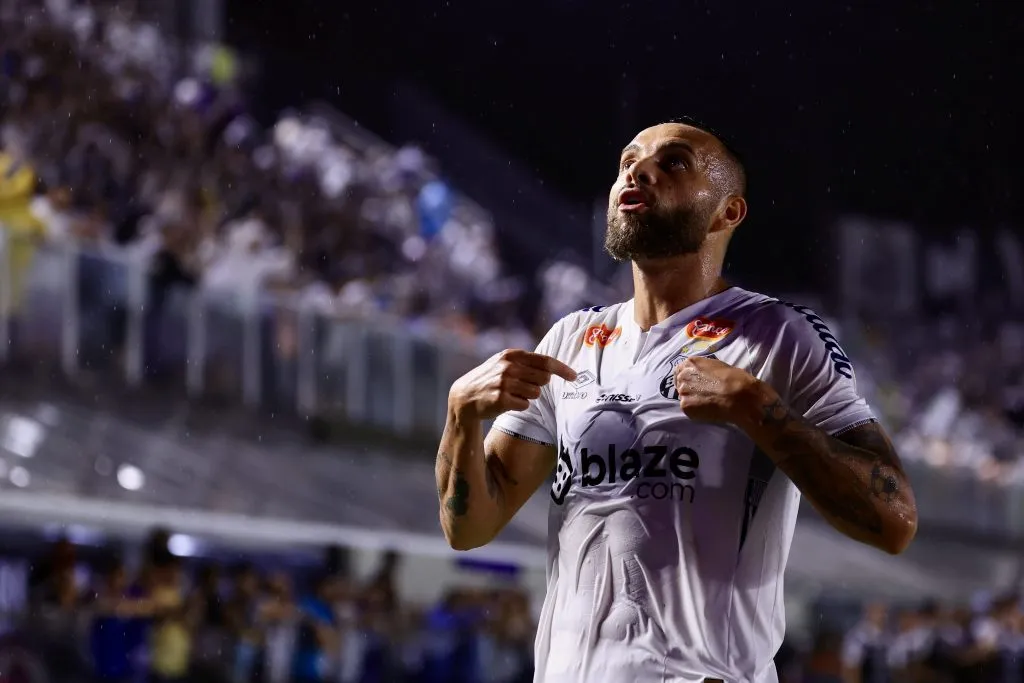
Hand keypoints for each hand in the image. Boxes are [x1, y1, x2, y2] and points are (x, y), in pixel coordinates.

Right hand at [449, 349, 576, 420]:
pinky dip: (519, 405)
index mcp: (511, 355)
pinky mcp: (501, 399)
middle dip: (538, 385)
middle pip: (543, 379)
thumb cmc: (490, 379)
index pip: (545, 361)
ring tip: (511, 394)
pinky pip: (525, 405)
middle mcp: (509, 366)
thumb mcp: (504, 363)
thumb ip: (526, 362)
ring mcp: (504, 383)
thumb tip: (553, 368)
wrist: (465, 397)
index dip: (562, 369)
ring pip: (535, 393)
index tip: (574, 376)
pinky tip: (506, 402)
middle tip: (523, 386)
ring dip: (527, 396)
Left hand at [673, 356, 764, 424]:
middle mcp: (683, 375)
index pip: (680, 371)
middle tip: (702, 395)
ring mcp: (682, 391)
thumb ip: (705, 370)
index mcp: (691, 363)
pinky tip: (708, 410)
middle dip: (689, 389)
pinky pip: (688, 409)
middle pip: (680, 384)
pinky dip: (696, 411)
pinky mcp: (685, 406)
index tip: (693, 384)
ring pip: (684, 397)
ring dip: (692, 400)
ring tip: (707, 403)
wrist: (739, 395)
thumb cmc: (735, 378)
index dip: (687, 378)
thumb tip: (704, 377)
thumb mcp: (718, 366)